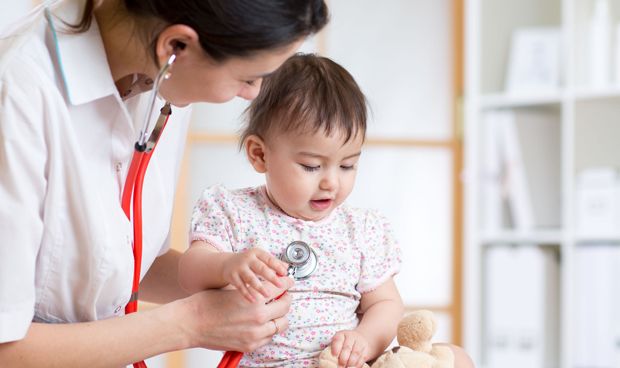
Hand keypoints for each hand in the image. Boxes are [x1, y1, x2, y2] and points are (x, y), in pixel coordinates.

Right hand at [178, 276, 293, 351]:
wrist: (191, 323)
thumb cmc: (208, 304)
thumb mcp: (235, 290)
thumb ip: (254, 290)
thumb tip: (269, 287)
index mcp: (255, 300)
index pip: (280, 288)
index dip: (286, 283)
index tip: (288, 282)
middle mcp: (258, 318)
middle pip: (285, 306)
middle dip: (285, 299)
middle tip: (282, 296)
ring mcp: (255, 334)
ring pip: (280, 324)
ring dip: (279, 316)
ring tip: (272, 311)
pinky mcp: (249, 346)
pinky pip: (268, 337)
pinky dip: (268, 329)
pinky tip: (261, 323)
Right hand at [222, 248, 288, 301]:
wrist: (227, 263)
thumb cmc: (248, 262)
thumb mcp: (260, 259)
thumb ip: (273, 263)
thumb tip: (287, 267)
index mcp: (257, 253)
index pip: (269, 259)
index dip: (277, 266)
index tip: (285, 273)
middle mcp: (248, 259)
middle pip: (261, 268)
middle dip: (271, 277)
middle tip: (280, 285)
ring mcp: (239, 268)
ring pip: (250, 278)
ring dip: (259, 287)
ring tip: (267, 294)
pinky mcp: (232, 276)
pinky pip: (240, 286)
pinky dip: (247, 294)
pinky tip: (253, 300)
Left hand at [330, 330, 369, 367]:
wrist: (361, 339)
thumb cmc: (344, 344)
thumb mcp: (338, 343)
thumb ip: (332, 349)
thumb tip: (323, 358)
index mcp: (341, 335)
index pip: (338, 339)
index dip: (336, 347)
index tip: (334, 355)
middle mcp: (351, 337)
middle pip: (347, 347)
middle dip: (343, 358)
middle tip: (340, 365)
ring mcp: (360, 343)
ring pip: (356, 353)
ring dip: (351, 362)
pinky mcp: (366, 350)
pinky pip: (362, 358)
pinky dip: (357, 364)